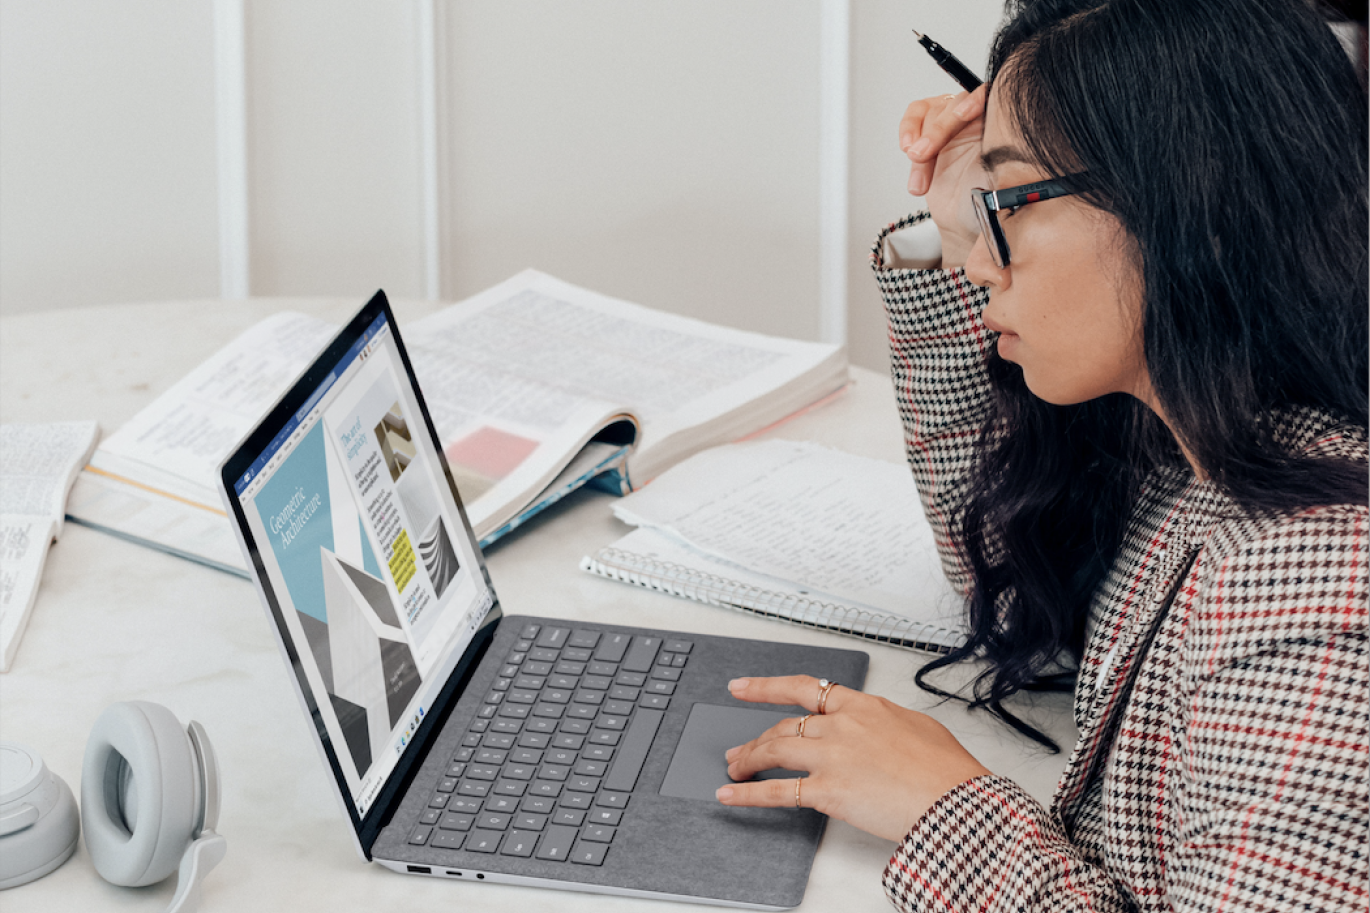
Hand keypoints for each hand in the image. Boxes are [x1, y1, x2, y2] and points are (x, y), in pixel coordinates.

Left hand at [716, 675, 990, 842]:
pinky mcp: (827, 790)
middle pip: (784, 727)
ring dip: (748, 760)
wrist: (955, 799)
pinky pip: (777, 790)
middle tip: (739, 750)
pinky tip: (731, 795)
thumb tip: (874, 728)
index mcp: (861, 706)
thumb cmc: (945, 770)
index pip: (803, 690)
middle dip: (756, 740)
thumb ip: (883, 722)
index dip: (765, 688)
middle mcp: (841, 725)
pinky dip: (748, 793)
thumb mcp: (915, 726)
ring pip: (773, 750)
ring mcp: (831, 756)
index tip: (742, 687)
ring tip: (734, 770)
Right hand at [897, 86, 988, 267]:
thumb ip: (1003, 225)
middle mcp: (983, 123)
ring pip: (933, 110)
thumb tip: (1000, 260)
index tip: (968, 115)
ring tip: (917, 162)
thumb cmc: (990, 220)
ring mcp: (957, 125)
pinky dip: (909, 134)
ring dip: (921, 135)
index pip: (992, 98)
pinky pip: (917, 116)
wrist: (970, 231)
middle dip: (938, 127)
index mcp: (1006, 132)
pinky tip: (914, 164)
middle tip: (923, 154)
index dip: (977, 101)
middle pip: (957, 102)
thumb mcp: (1002, 219)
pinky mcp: (935, 133)